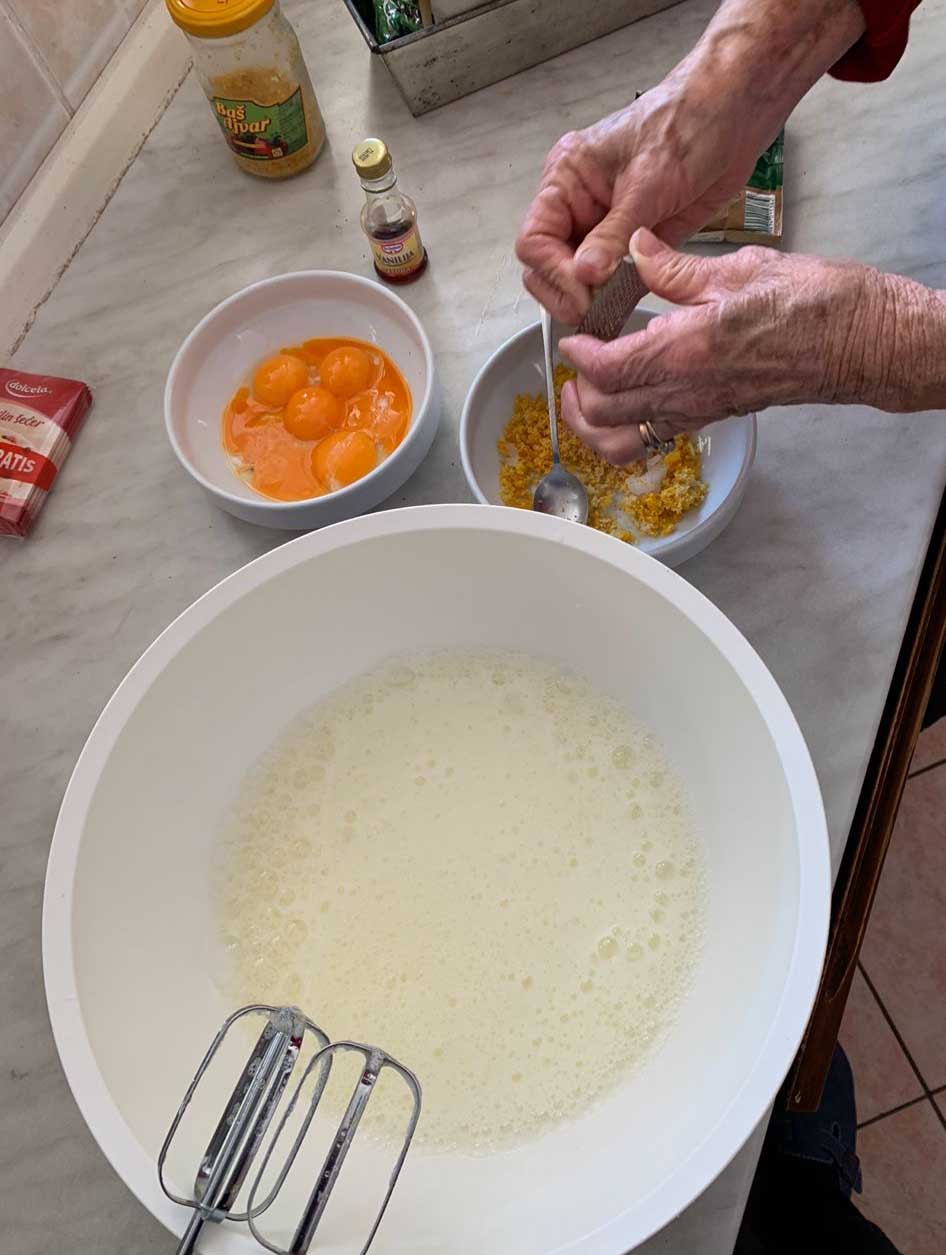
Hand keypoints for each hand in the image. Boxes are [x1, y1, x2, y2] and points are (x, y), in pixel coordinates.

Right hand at [514, 0, 865, 324]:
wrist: (735, 114)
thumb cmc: (689, 124)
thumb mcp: (647, 182)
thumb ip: (613, 233)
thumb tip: (583, 274)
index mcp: (567, 179)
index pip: (536, 239)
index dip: (553, 271)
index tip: (582, 291)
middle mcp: (579, 205)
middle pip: (547, 265)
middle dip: (564, 292)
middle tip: (590, 312)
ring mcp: (605, 226)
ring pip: (577, 278)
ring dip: (588, 300)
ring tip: (606, 317)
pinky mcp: (634, 242)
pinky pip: (612, 280)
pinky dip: (615, 299)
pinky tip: (623, 310)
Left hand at [557, 229, 881, 464]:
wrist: (863, 343)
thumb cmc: (815, 302)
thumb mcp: (739, 269)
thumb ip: (675, 268)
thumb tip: (635, 250)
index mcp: (687, 351)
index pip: (607, 370)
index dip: (578, 357)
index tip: (571, 338)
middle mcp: (687, 391)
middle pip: (605, 415)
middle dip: (577, 395)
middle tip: (573, 366)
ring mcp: (700, 411)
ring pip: (625, 442)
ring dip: (595, 426)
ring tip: (587, 397)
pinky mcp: (714, 417)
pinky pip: (656, 438)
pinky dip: (628, 431)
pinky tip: (628, 400)